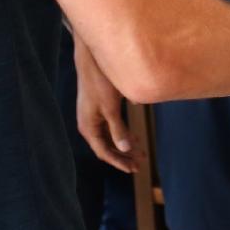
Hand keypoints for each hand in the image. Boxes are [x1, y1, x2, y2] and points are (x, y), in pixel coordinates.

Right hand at [74, 40, 135, 172]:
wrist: (91, 60)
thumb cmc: (100, 82)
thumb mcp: (111, 108)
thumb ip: (118, 129)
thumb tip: (124, 149)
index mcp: (88, 128)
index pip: (104, 152)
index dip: (119, 162)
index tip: (134, 169)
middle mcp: (88, 125)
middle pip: (107, 148)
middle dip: (124, 156)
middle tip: (141, 164)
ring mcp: (93, 117)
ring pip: (110, 138)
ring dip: (125, 145)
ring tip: (140, 152)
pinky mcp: (99, 109)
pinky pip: (111, 128)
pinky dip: (123, 134)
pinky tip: (135, 136)